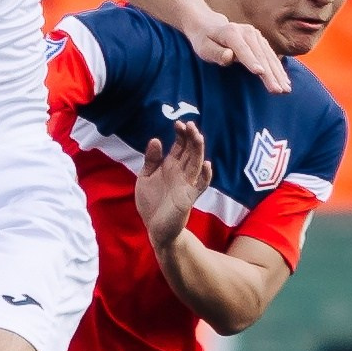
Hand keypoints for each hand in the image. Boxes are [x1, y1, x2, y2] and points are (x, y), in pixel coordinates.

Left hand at [135, 121, 211, 248]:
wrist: (154, 227)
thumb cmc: (151, 202)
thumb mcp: (145, 177)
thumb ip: (151, 160)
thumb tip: (156, 140)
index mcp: (170, 166)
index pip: (180, 146)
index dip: (181, 134)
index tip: (178, 124)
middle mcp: (181, 172)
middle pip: (190, 151)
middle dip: (190, 137)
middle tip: (189, 124)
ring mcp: (187, 184)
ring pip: (196, 163)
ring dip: (198, 150)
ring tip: (197, 136)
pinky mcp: (189, 197)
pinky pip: (201, 185)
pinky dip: (205, 175)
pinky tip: (206, 165)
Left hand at [183, 11, 289, 94]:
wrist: (210, 26)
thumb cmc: (204, 41)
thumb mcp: (203, 48)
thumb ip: (215, 53)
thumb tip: (229, 56)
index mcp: (231, 33)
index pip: (243, 49)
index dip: (251, 61)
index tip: (260, 73)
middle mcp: (247, 32)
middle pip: (260, 55)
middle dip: (270, 73)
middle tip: (278, 90)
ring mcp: (256, 35)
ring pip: (269, 57)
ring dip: (278, 73)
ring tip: (285, 89)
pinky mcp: (261, 41)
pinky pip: (272, 57)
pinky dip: (278, 69)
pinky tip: (285, 81)